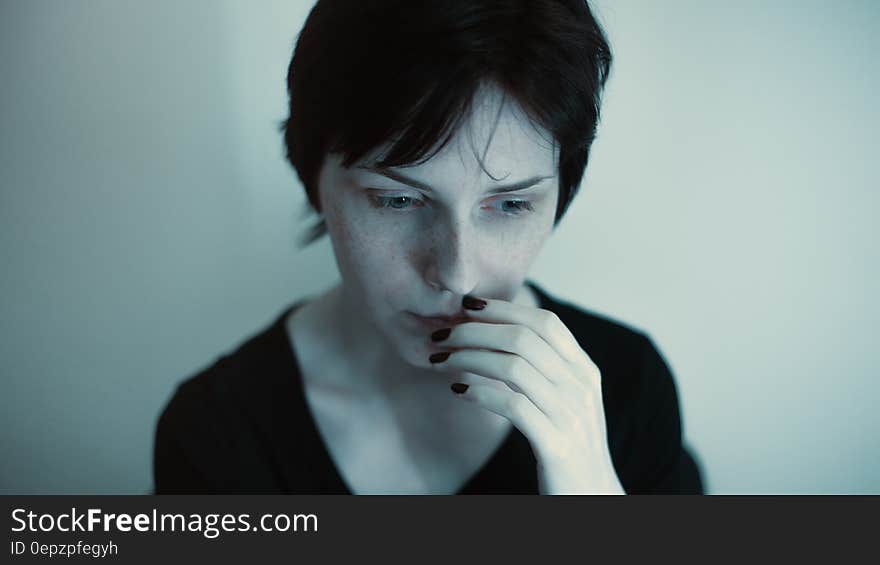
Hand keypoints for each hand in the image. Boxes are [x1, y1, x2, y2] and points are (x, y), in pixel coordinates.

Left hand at [427, 294, 624, 494]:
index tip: (466, 307)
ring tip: (440, 360)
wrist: (592, 498)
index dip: (504, 309)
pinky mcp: (557, 445)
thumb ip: (543, 369)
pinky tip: (458, 391)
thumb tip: (496, 334)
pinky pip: (513, 406)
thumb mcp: (564, 400)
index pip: (546, 323)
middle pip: (524, 339)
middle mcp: (581, 387)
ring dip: (469, 358)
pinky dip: (480, 393)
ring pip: (514, 367)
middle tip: (442, 336)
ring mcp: (571, 416)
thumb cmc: (567, 445)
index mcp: (584, 371)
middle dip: (475, 331)